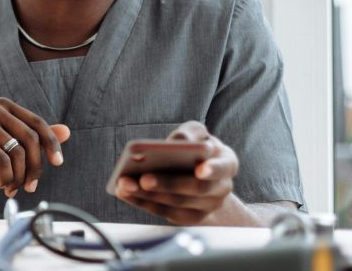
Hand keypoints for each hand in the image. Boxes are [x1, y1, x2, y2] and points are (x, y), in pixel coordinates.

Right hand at [0, 98, 69, 197]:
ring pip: (18, 153)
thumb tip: (66, 131)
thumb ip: (36, 138)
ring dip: (19, 177)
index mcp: (5, 106)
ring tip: (12, 187)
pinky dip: (7, 178)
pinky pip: (3, 162)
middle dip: (35, 167)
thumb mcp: (11, 147)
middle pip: (30, 139)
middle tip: (31, 186)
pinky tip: (1, 184)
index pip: (38, 123)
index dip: (51, 144)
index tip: (58, 163)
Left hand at [114, 121, 239, 224]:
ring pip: (177, 204)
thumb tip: (177, 142)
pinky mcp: (187, 217)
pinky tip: (124, 192)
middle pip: (196, 189)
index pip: (223, 167)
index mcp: (227, 163)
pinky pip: (164, 212)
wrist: (199, 174)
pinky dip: (142, 202)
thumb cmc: (196, 148)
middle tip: (144, 178)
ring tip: (125, 183)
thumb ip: (190, 133)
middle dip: (168, 184)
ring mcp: (206, 207)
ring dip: (148, 195)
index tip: (200, 169)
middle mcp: (221, 188)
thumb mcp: (197, 134)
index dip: (213, 169)